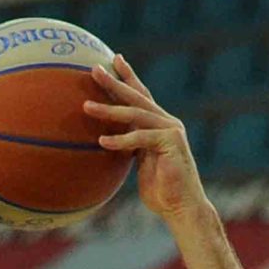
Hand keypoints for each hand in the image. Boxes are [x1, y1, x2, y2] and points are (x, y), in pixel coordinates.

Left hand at [85, 57, 206, 223]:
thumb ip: (130, 148)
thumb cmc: (161, 192)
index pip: (141, 96)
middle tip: (94, 69)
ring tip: (86, 107)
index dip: (128, 77)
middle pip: (137, 97)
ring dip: (109, 110)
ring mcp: (171, 130)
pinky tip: (102, 142)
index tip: (114, 60)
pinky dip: (121, 140)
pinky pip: (141, 137)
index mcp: (159, 124)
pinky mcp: (172, 142)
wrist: (182, 208)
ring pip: (136, 114)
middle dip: (115, 82)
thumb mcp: (140, 164)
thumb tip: (107, 141)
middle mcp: (167, 122)